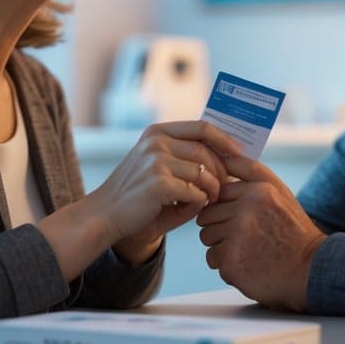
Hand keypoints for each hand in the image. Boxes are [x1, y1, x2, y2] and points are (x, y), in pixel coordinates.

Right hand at [89, 121, 242, 259]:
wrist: (106, 216)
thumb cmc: (139, 195)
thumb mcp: (160, 166)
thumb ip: (188, 160)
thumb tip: (228, 158)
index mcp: (157, 132)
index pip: (201, 127)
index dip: (224, 139)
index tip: (239, 153)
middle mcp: (156, 142)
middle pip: (206, 151)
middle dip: (221, 171)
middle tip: (223, 188)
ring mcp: (156, 160)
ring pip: (203, 173)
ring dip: (211, 190)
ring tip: (207, 200)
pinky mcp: (159, 183)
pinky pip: (195, 192)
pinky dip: (197, 203)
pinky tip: (188, 208)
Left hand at [196, 154, 325, 311]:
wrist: (310, 270)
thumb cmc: (292, 229)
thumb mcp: (279, 192)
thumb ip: (251, 171)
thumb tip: (222, 155)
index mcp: (259, 191)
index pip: (218, 192)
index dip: (225, 207)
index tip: (243, 218)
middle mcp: (246, 211)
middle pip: (207, 215)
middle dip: (220, 226)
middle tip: (246, 237)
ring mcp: (237, 237)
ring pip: (206, 237)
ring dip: (222, 246)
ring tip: (248, 249)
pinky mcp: (231, 262)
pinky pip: (212, 258)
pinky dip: (227, 264)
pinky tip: (249, 264)